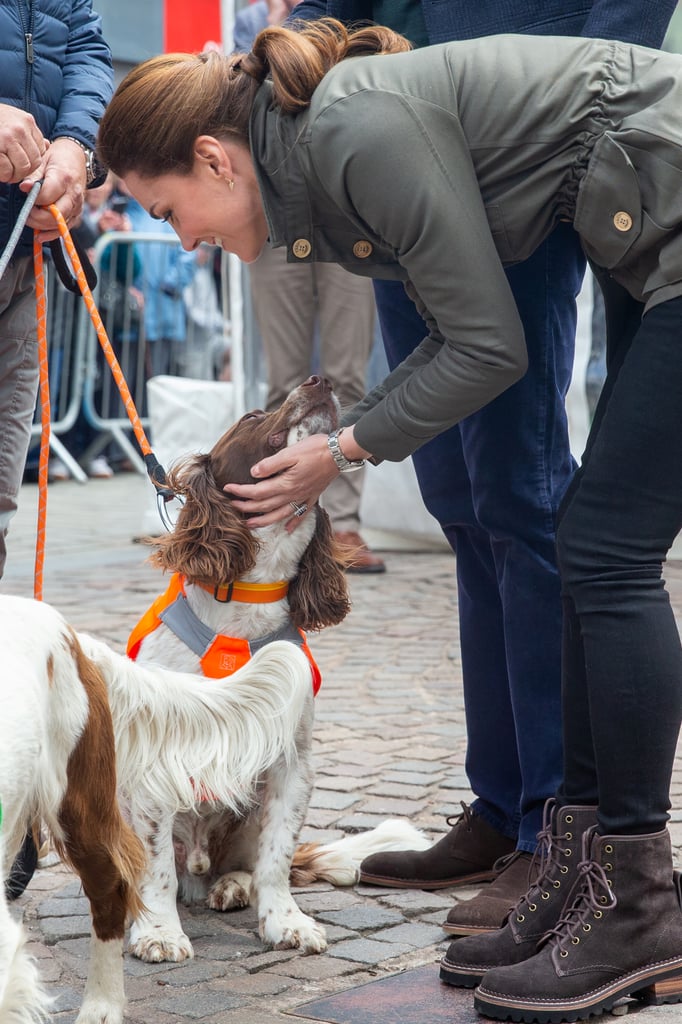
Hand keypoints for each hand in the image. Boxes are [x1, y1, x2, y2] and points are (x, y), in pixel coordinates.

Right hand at [0, 103, 47, 183]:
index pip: (41, 150)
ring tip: (6, 173)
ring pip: (23, 167)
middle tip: (13, 173)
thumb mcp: (14, 119)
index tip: (22, 164)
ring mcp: (7, 137)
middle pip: (35, 161)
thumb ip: (29, 133)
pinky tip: (0, 172)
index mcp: (27, 121)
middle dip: (25, 171)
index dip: (32, 161)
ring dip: (14, 175)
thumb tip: (48, 145)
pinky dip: (4, 175)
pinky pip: (7, 169)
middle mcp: (20, 129)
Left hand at [21, 137, 88, 242]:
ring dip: (42, 226)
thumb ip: (33, 175)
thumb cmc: (58, 158)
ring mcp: (77, 206)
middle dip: (37, 217)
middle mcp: (73, 194)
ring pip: (60, 224)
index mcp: (64, 178)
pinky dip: (52, 234)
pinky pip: (65, 229)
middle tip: (26, 212)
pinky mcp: (77, 214)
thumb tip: (24, 188)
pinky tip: (40, 235)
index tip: (26, 196)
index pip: (47, 197)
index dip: (33, 200)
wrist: (77, 158)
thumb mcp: (43, 160)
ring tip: (30, 219)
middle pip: (55, 215)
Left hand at [224, 433, 339, 528]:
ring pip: (279, 515)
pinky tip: (288, 529)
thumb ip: (271, 464)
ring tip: (250, 525)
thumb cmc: (315, 449)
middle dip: (246, 508)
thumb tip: (254, 473)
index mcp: (285, 484)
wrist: (339, 453)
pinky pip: (301, 514)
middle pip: (264, 506)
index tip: (227, 488)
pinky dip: (293, 524)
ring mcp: (303, 498)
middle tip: (231, 506)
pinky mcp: (312, 497)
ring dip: (263, 521)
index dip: (240, 491)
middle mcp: (292, 495)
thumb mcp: (290, 452)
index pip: (257, 491)